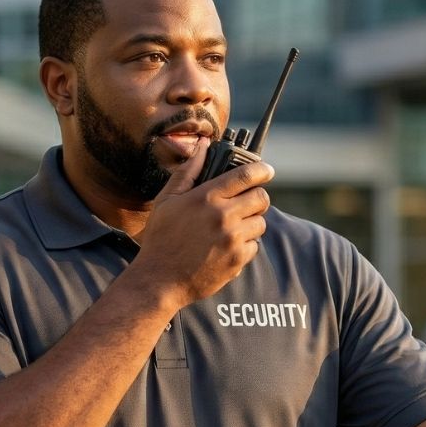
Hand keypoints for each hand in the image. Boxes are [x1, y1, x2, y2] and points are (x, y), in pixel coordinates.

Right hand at [134, 140, 274, 308]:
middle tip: (247, 203)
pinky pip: (255, 246)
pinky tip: (226, 248)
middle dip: (257, 198)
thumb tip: (203, 146)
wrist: (159, 280)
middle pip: (261, 198)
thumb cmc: (160, 238)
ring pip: (261, 223)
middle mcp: (223, 216)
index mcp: (206, 197)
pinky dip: (245, 246)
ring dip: (251, 223)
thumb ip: (188, 172)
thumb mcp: (167, 201)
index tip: (267, 171)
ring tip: (232, 229)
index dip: (262, 170)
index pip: (246, 175)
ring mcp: (232, 239)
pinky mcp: (237, 260)